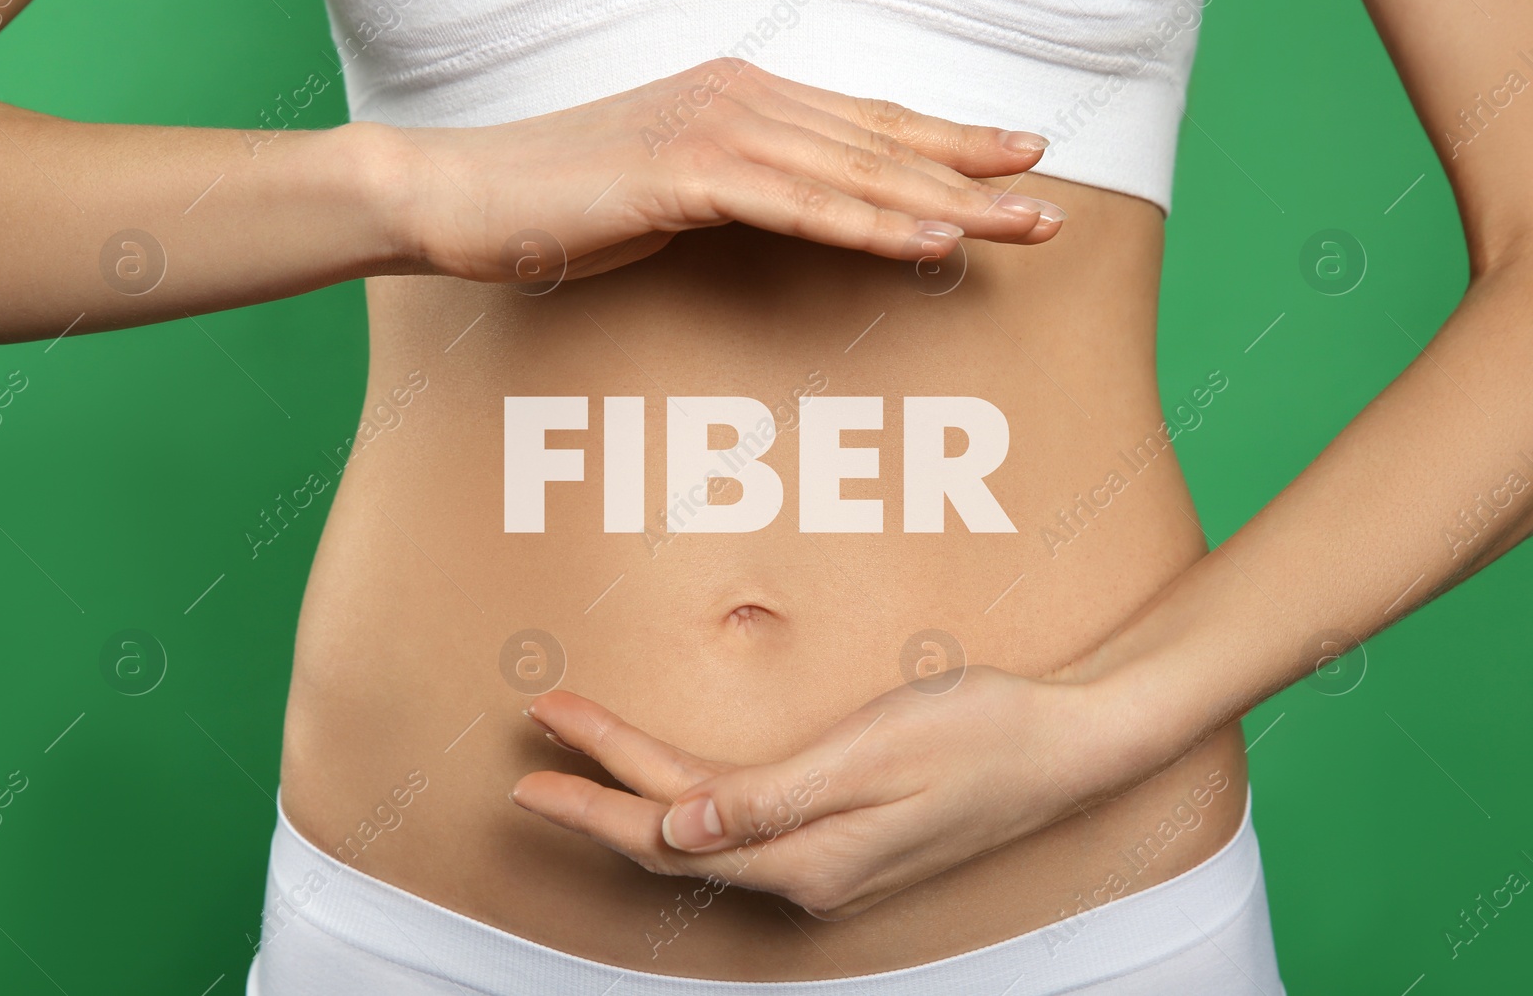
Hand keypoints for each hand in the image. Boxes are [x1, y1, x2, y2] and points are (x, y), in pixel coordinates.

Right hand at [385, 57, 1066, 283]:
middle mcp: (742, 98)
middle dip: (974, 175)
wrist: (463, 195)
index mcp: (742, 96)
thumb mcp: (670, 190)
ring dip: (948, 203)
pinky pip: (799, 206)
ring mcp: (716, 130)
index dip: (950, 141)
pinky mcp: (686, 174)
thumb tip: (793, 212)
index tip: (1019, 158)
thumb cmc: (562, 199)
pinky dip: (870, 225)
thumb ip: (740, 189)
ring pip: (857, 174)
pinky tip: (931, 241)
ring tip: (1024, 226)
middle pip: (882, 143)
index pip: (868, 123)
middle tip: (1053, 204)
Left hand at [510, 665, 1113, 919]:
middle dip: (600, 797)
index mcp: (810, 857)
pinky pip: (745, 827)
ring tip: (584, 760)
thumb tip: (675, 832)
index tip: (536, 759)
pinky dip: (695, 801)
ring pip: (707, 836)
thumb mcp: (873, 753)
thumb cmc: (982, 731)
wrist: (1069, 744)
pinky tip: (677, 783)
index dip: (597, 794)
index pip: (671, 831)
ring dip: (641, 797)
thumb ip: (769, 799)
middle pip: (676, 842)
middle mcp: (811, 874)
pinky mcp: (848, 840)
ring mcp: (831, 862)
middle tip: (533, 756)